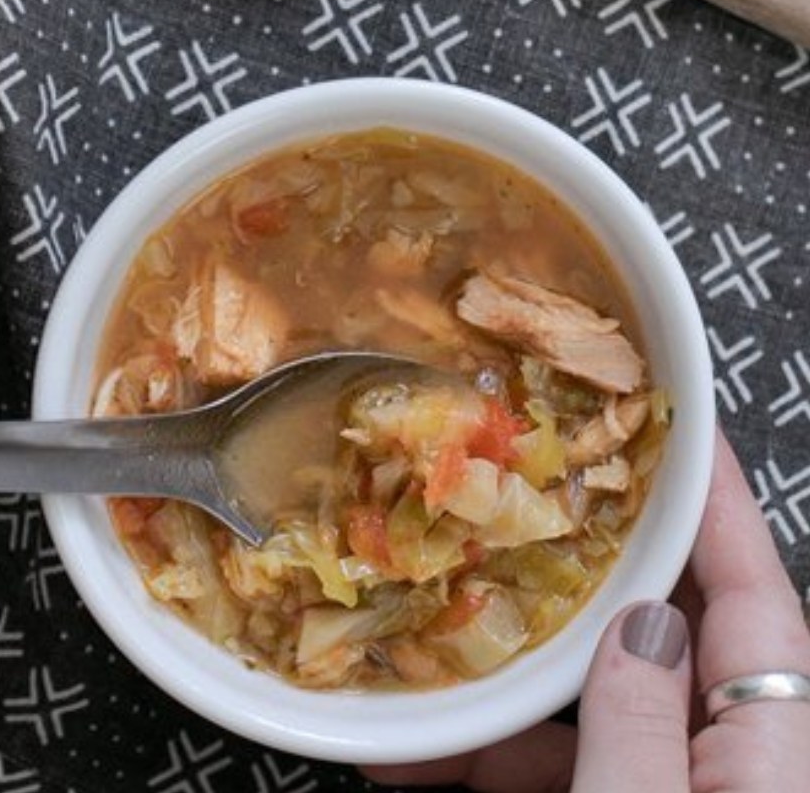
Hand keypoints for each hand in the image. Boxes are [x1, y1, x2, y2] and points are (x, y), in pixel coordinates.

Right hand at [362, 427, 809, 791]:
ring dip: (500, 681)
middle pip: (654, 628)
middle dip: (571, 572)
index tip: (675, 425)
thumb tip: (638, 624)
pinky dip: (487, 750)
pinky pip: (556, 757)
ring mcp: (668, 783)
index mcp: (768, 744)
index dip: (712, 498)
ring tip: (414, 662)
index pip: (748, 590)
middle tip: (510, 509)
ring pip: (587, 698)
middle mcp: (727, 756)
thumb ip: (640, 723)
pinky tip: (414, 755)